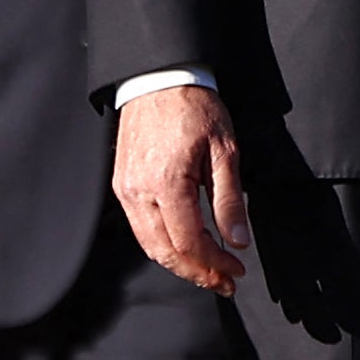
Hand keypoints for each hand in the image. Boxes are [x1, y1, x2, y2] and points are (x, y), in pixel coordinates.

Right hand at [113, 84, 247, 293]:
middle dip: (196, 273)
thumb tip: (237, 242)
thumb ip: (230, 200)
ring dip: (179, 263)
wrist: (159, 77)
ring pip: (149, 245)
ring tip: (207, 269)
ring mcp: (126, 189)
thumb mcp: (225, 151)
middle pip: (165, 253)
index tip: (237, 271)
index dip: (214, 264)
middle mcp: (139, 192)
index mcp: (167, 183)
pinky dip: (162, 244)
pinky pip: (140, 227)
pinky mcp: (122, 185)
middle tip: (224, 281)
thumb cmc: (194, 106)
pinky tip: (184, 245)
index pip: (190, 243)